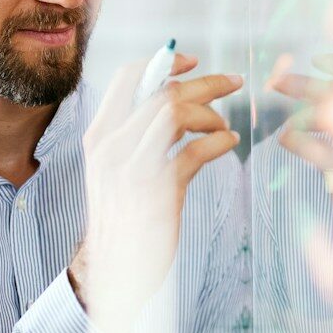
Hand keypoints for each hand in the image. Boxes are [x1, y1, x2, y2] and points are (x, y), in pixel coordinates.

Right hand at [69, 50, 240, 332]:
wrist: (116, 270)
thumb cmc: (123, 218)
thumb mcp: (115, 169)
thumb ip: (133, 134)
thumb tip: (168, 98)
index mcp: (99, 136)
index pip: (127, 77)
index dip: (163, 62)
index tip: (192, 62)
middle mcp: (111, 147)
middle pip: (162, 92)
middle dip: (205, 82)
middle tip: (234, 82)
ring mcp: (133, 169)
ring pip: (177, 114)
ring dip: (211, 113)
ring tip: (224, 125)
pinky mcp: (158, 192)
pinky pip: (196, 151)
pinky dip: (219, 141)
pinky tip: (229, 142)